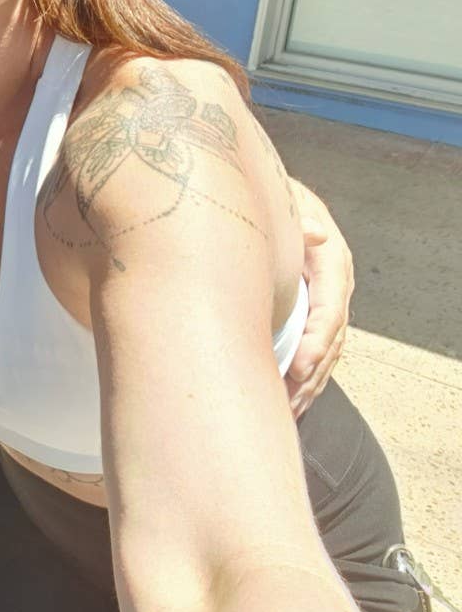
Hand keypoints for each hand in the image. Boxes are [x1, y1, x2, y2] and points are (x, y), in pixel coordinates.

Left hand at [286, 180, 354, 416]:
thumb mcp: (286, 202)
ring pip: (326, 351)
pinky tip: (289, 401)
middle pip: (331, 339)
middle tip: (288, 401)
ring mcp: (326, 302)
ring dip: (308, 383)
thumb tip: (315, 234)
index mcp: (332, 263)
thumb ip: (298, 219)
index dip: (316, 341)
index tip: (299, 367)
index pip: (330, 309)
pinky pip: (314, 350)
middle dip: (311, 373)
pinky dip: (304, 377)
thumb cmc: (275, 202)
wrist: (277, 200)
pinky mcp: (312, 313)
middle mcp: (335, 287)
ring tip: (288, 411)